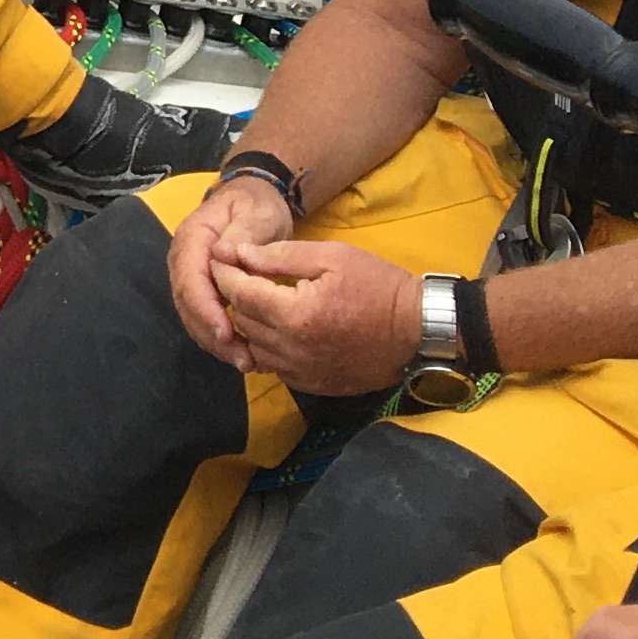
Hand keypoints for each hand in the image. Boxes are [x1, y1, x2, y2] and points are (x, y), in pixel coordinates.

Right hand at [167, 170, 298, 361]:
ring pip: (193, 316)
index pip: (190, 278)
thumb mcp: (257, 213)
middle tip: (242, 359)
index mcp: (192, 239)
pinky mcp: (202, 290)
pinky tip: (244, 352)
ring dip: (215, 342)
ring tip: (246, 362)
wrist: (253, 202)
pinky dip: (220, 338)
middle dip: (211, 334)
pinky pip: (204, 317)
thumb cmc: (256, 207)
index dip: (205, 308)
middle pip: (187, 304)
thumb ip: (244, 232)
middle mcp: (183, 260)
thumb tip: (225, 255)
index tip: (226, 333)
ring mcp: (190, 276)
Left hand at [209, 238, 420, 395]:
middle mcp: (292, 349)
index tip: (220, 258)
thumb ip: (280, 256)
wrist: (417, 330)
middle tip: (239, 275)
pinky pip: (272, 366)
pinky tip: (277, 328)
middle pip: (242, 321)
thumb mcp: (332, 257)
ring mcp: (301, 372)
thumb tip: (239, 254)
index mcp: (296, 314)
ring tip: (258, 300)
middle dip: (235, 296)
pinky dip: (266, 347)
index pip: (240, 294)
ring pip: (252, 347)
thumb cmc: (378, 286)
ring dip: (249, 323)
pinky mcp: (311, 384)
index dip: (225, 273)